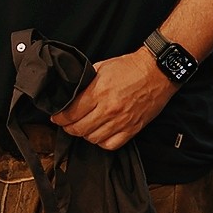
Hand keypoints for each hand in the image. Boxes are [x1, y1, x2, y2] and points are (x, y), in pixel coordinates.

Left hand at [50, 48, 176, 149]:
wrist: (157, 71)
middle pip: (79, 129)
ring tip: (84, 128)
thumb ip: (86, 82)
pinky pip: (111, 145)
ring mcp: (121, 121)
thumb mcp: (102, 67)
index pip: (71, 113)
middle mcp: (108, 109)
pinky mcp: (132, 128)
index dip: (59, 118)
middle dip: (69, 128)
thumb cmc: (130, 67)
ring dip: (85, 135)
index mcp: (98, 92)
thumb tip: (72, 94)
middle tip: (67, 124)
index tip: (56, 117)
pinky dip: (102, 142)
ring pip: (93, 139)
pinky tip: (100, 134)